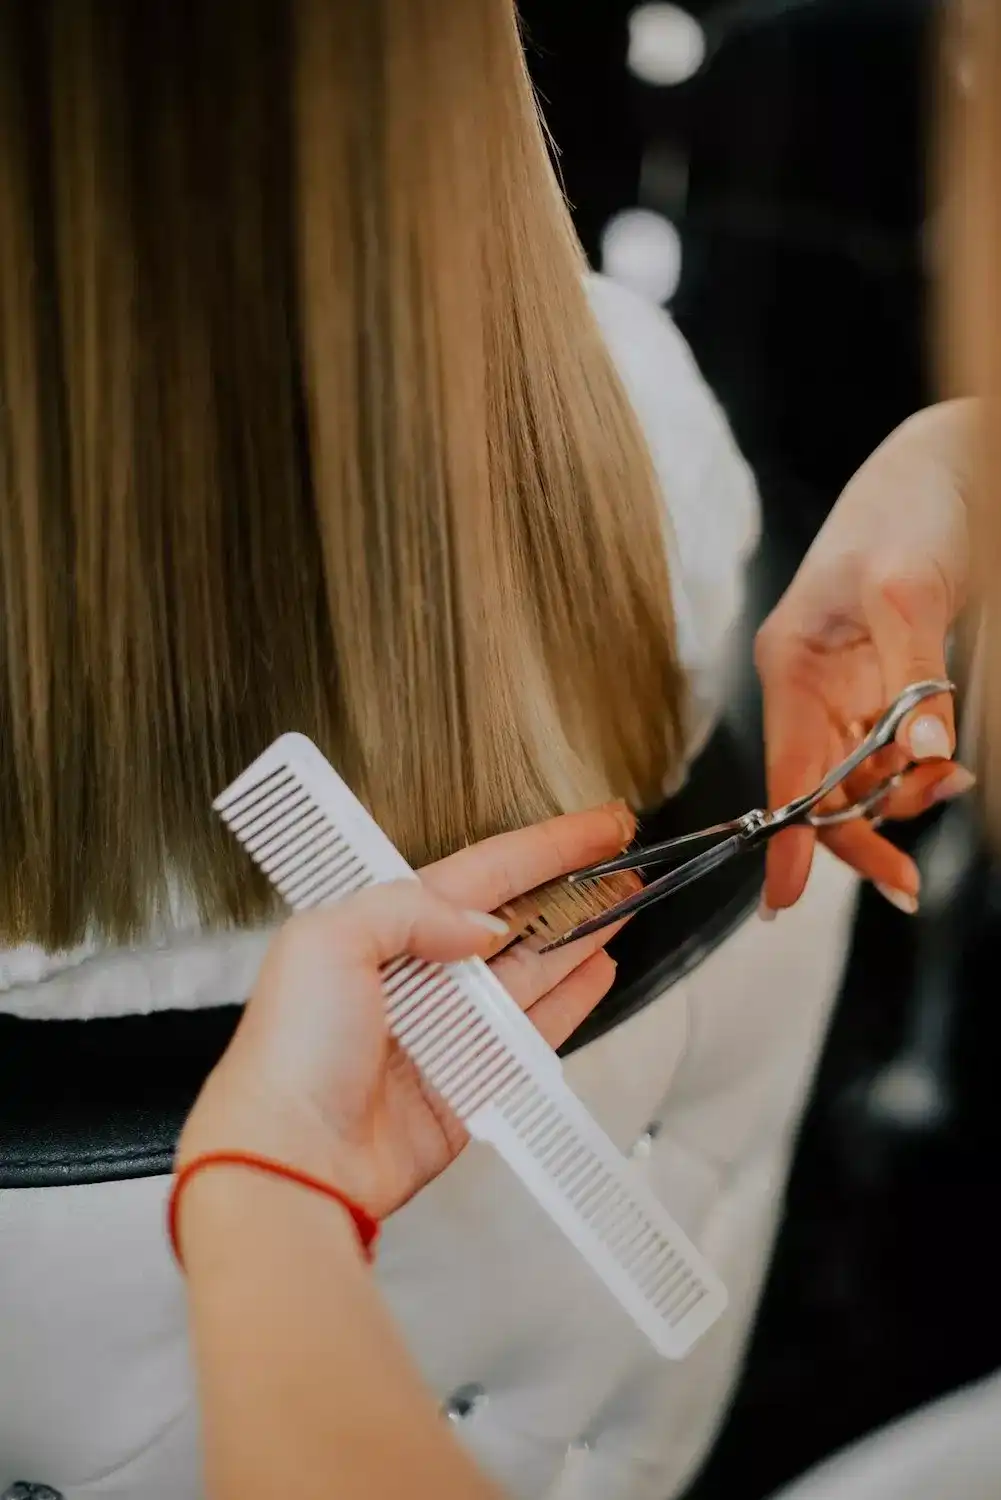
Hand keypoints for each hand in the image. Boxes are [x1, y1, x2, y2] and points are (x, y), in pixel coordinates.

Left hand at [179, 805, 634, 1218]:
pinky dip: (572, 999)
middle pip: (514, 916)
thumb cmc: (289, 1053)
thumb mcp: (326, 942)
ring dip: (581, 933)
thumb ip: (409, 911)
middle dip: (570, 884)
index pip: (481, 871)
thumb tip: (484, 924)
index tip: (596, 826)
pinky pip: (537, 1031)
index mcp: (380, 928)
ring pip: (534, 968)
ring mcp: (451, 1028)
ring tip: (626, 901)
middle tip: (621, 855)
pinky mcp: (474, 1081)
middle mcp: (420, 975)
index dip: (543, 846)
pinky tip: (599, 967)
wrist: (293, 1158)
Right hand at [755, 402, 975, 914]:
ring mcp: (844, 686)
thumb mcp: (909, 590)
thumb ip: (914, 680)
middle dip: (865, 830)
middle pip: (821, 789)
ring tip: (950, 783)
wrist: (946, 459)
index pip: (785, 772)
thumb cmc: (909, 508)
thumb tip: (919, 761)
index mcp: (792, 666)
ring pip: (859, 777)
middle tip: (910, 881)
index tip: (781, 903)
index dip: (785, 840)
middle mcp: (810, 686)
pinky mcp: (879, 682)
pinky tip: (945, 765)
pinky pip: (888, 750)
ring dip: (901, 798)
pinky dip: (917, 769)